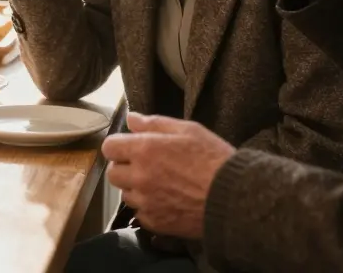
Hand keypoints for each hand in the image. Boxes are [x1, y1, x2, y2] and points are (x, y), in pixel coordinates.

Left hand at [102, 114, 234, 240]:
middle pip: (113, 173)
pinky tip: (166, 201)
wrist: (234, 198)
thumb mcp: (188, 130)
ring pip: (125, 195)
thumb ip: (155, 124)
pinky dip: (148, 208)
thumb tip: (131, 119)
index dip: (119, 146)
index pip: (109, 147)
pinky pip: (140, 214)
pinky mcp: (155, 222)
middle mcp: (139, 177)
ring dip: (135, 189)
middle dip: (124, 168)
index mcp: (144, 150)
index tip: (131, 147)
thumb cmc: (214, 158)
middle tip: (145, 166)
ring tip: (158, 185)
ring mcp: (146, 202)